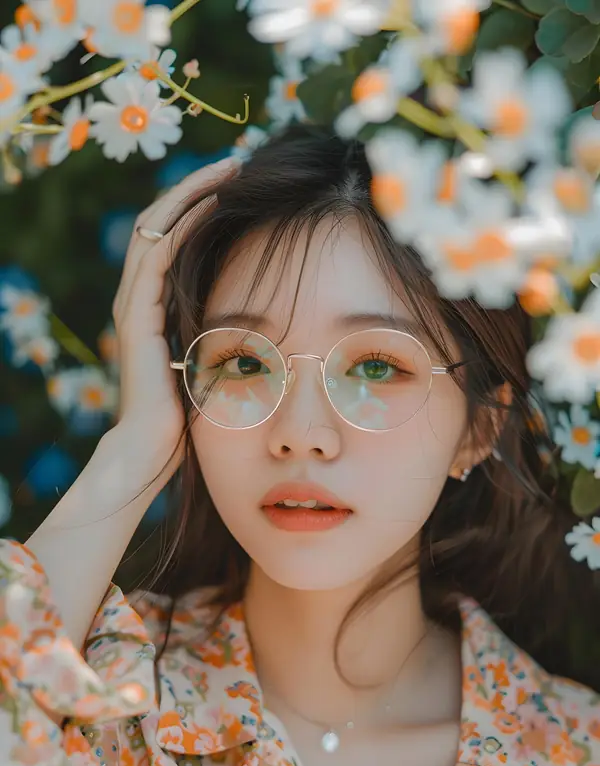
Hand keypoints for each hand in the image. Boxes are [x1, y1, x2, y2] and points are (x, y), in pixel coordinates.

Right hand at [111, 156, 239, 483]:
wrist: (152, 450)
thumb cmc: (188, 414)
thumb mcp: (209, 358)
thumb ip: (219, 329)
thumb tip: (262, 311)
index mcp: (154, 303)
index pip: (173, 236)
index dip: (203, 205)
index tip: (243, 186)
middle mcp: (139, 295)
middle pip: (162, 220)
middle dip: (199, 187)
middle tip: (238, 162)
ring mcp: (133, 303)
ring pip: (156, 227)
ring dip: (192, 194)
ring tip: (229, 169)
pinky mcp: (136, 316)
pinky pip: (157, 255)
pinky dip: (183, 223)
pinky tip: (214, 203)